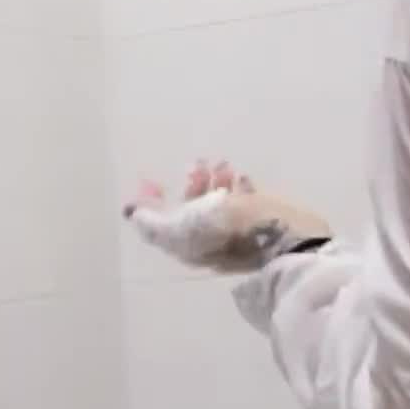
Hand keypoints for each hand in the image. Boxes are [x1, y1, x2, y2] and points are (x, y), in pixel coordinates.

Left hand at [124, 160, 330, 273]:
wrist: (279, 235)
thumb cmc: (226, 230)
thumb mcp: (179, 228)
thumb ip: (154, 222)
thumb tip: (130, 213)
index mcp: (188, 245)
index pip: (165, 223)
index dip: (155, 202)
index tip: (153, 180)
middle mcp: (210, 239)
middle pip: (194, 209)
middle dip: (193, 184)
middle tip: (200, 163)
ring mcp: (237, 229)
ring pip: (220, 200)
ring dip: (216, 180)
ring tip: (224, 165)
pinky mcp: (262, 219)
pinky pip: (246, 198)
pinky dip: (240, 185)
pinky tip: (243, 177)